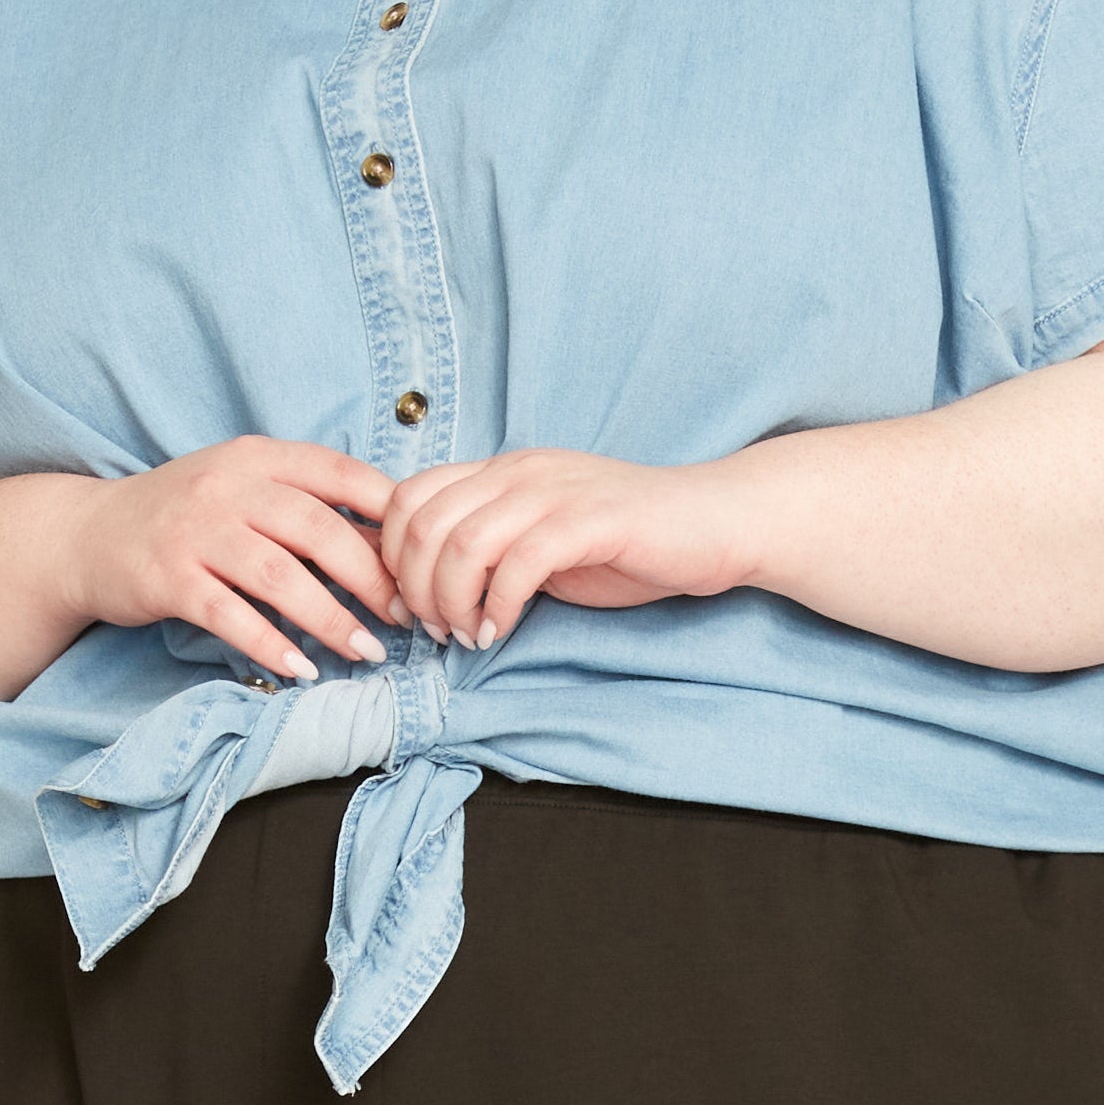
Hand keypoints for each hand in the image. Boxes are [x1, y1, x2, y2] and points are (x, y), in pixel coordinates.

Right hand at [78, 436, 408, 680]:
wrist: (86, 535)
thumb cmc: (182, 517)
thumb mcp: (241, 488)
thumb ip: (302, 503)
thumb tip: (387, 541)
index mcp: (258, 457)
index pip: (340, 474)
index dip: (389, 513)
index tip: (423, 556)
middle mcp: (228, 486)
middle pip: (318, 529)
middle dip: (370, 578)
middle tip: (404, 618)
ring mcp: (196, 531)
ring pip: (279, 575)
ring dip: (330, 619)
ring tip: (366, 651)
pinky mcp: (168, 577)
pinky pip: (229, 614)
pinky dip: (269, 643)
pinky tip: (299, 668)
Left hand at [378, 447, 750, 649]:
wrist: (711, 524)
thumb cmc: (626, 541)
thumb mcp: (539, 536)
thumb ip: (489, 546)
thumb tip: (426, 586)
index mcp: (501, 470)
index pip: (408, 496)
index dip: (392, 557)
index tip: (414, 606)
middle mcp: (518, 472)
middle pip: (421, 523)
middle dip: (415, 590)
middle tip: (439, 630)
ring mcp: (553, 492)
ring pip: (461, 543)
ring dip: (451, 602)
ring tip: (468, 634)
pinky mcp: (587, 522)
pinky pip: (516, 564)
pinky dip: (497, 607)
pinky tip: (502, 630)